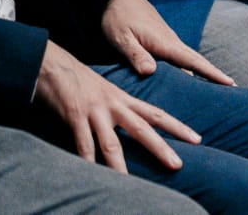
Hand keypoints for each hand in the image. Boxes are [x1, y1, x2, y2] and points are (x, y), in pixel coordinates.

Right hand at [34, 41, 198, 171]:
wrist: (50, 63)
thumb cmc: (76, 80)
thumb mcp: (104, 90)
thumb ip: (118, 108)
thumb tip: (132, 126)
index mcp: (122, 98)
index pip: (155, 113)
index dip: (177, 126)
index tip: (197, 139)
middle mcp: (112, 104)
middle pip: (141, 128)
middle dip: (160, 147)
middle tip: (178, 165)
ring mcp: (94, 110)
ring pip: (110, 143)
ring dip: (119, 166)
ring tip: (129, 185)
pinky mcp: (74, 115)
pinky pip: (82, 143)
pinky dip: (86, 161)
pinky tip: (90, 175)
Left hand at [100, 0, 233, 85]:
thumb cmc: (118, 17)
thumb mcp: (122, 38)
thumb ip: (136, 54)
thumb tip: (151, 72)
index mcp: (165, 44)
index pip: (194, 62)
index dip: (213, 74)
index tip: (233, 85)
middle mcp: (172, 44)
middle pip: (197, 65)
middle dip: (214, 79)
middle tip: (232, 99)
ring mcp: (168, 43)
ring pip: (188, 63)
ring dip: (201, 77)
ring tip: (214, 97)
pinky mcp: (162, 43)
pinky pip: (179, 60)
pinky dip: (188, 71)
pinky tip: (188, 82)